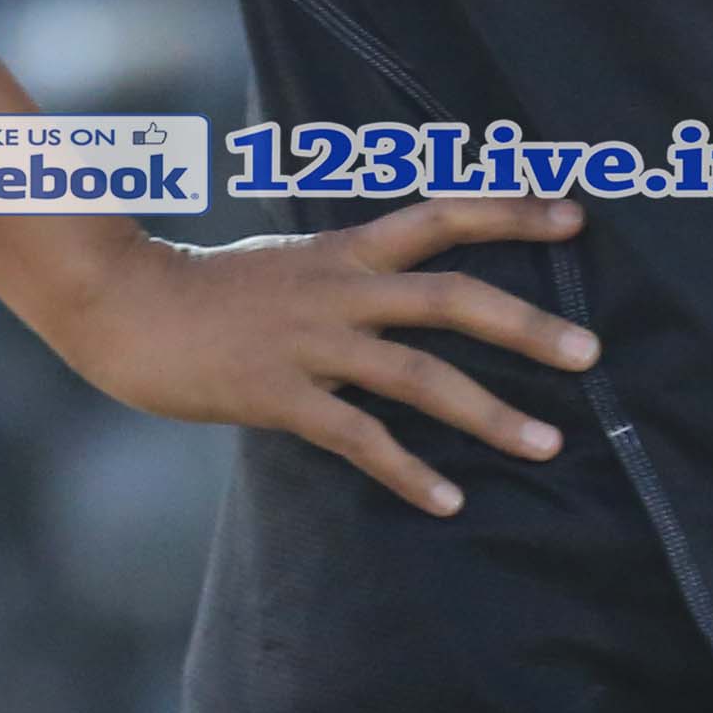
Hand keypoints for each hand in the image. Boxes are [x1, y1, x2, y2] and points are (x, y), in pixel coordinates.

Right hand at [32, 193, 590, 513]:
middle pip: (451, 298)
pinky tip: (449, 501)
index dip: (510, 211)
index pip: (442, 213)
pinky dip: (409, 470)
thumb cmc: (204, 290)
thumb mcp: (287, 264)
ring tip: (547, 444)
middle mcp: (339, 290)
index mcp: (344, 251)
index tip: (575, 217)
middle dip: (527, 326)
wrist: (121, 305)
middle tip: (591, 353)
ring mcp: (312, 343)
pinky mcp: (280, 395)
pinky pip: (359, 438)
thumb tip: (398, 288)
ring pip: (419, 375)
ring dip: (489, 413)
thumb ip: (346, 276)